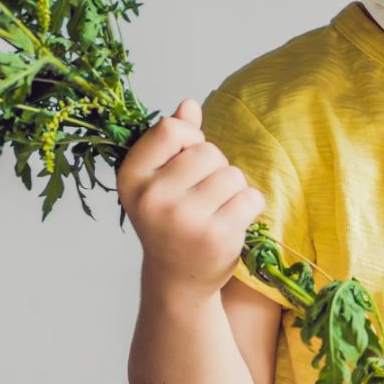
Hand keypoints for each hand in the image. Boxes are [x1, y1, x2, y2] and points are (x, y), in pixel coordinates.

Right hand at [118, 98, 265, 303]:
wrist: (177, 278)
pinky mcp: (215, 237)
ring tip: (216, 207)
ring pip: (231, 174)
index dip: (189, 139)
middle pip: (207, 151)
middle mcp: (152, 198)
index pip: (170, 129)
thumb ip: (172, 140)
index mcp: (132, 177)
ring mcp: (183, 220)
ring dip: (233, 187)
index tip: (186, 159)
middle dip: (214, 165)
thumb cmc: (169, 219)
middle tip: (202, 192)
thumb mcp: (159, 178)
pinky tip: (231, 221)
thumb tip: (188, 104)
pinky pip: (251, 197)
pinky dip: (249, 205)